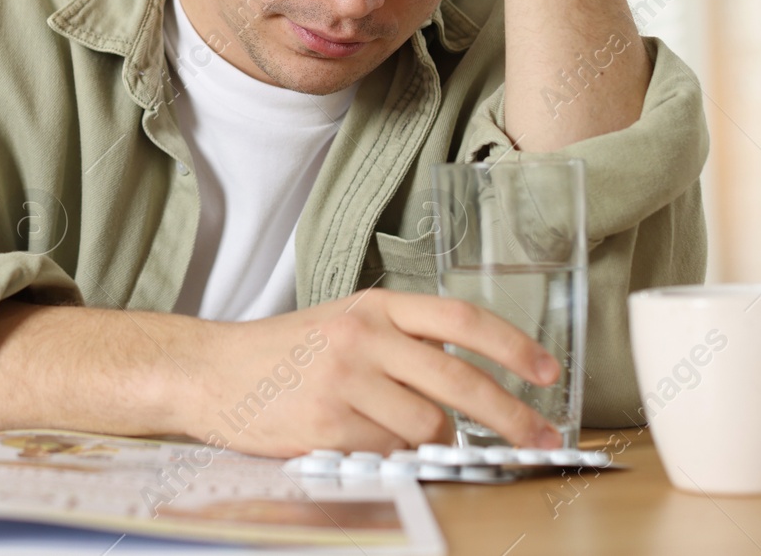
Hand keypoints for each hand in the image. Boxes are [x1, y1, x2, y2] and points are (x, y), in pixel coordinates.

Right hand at [175, 288, 561, 457]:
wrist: (212, 372)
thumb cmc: (284, 352)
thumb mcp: (346, 325)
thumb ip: (403, 345)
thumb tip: (468, 394)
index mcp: (376, 306)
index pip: (461, 319)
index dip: (513, 346)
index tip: (548, 372)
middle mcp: (364, 336)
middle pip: (460, 380)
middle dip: (511, 415)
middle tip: (540, 436)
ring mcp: (346, 380)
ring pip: (427, 425)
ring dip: (432, 441)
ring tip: (400, 432)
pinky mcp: (329, 424)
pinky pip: (389, 451)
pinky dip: (390, 454)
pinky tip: (363, 439)